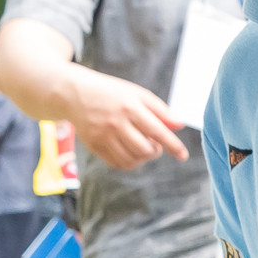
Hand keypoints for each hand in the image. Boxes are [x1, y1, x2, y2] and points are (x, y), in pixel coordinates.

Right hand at [66, 63, 189, 168]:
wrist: (74, 93)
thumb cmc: (112, 93)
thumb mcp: (137, 94)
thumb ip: (160, 110)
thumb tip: (179, 126)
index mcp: (130, 107)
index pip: (157, 131)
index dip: (173, 145)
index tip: (183, 156)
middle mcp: (116, 122)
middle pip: (145, 150)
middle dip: (156, 151)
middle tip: (155, 144)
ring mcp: (103, 135)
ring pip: (131, 160)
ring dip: (143, 158)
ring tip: (143, 147)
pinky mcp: (93, 145)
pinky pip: (117, 163)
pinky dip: (129, 162)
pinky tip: (131, 152)